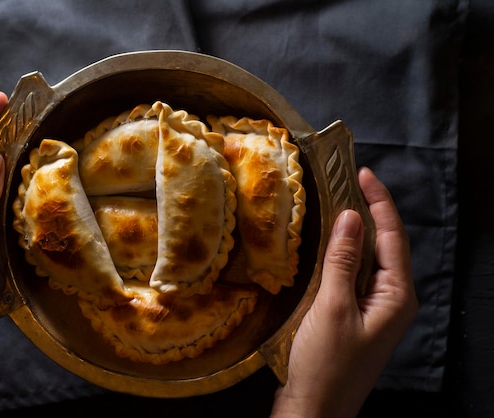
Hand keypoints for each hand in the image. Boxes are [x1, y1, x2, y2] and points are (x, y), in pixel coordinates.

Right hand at [270, 167, 417, 417]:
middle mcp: (392, 299)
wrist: (315, 409)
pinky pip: (355, 275)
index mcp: (397, 296)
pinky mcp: (356, 316)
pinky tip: (328, 243)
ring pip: (369, 259)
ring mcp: (375, 309)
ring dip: (356, 231)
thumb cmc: (325, 363)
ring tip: (337, 202)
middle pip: (386, 245)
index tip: (362, 172)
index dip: (379, 202)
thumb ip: (344, 261)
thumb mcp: (333, 307)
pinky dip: (344, 254)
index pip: (394, 237)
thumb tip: (350, 216)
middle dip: (370, 211)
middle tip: (346, 180)